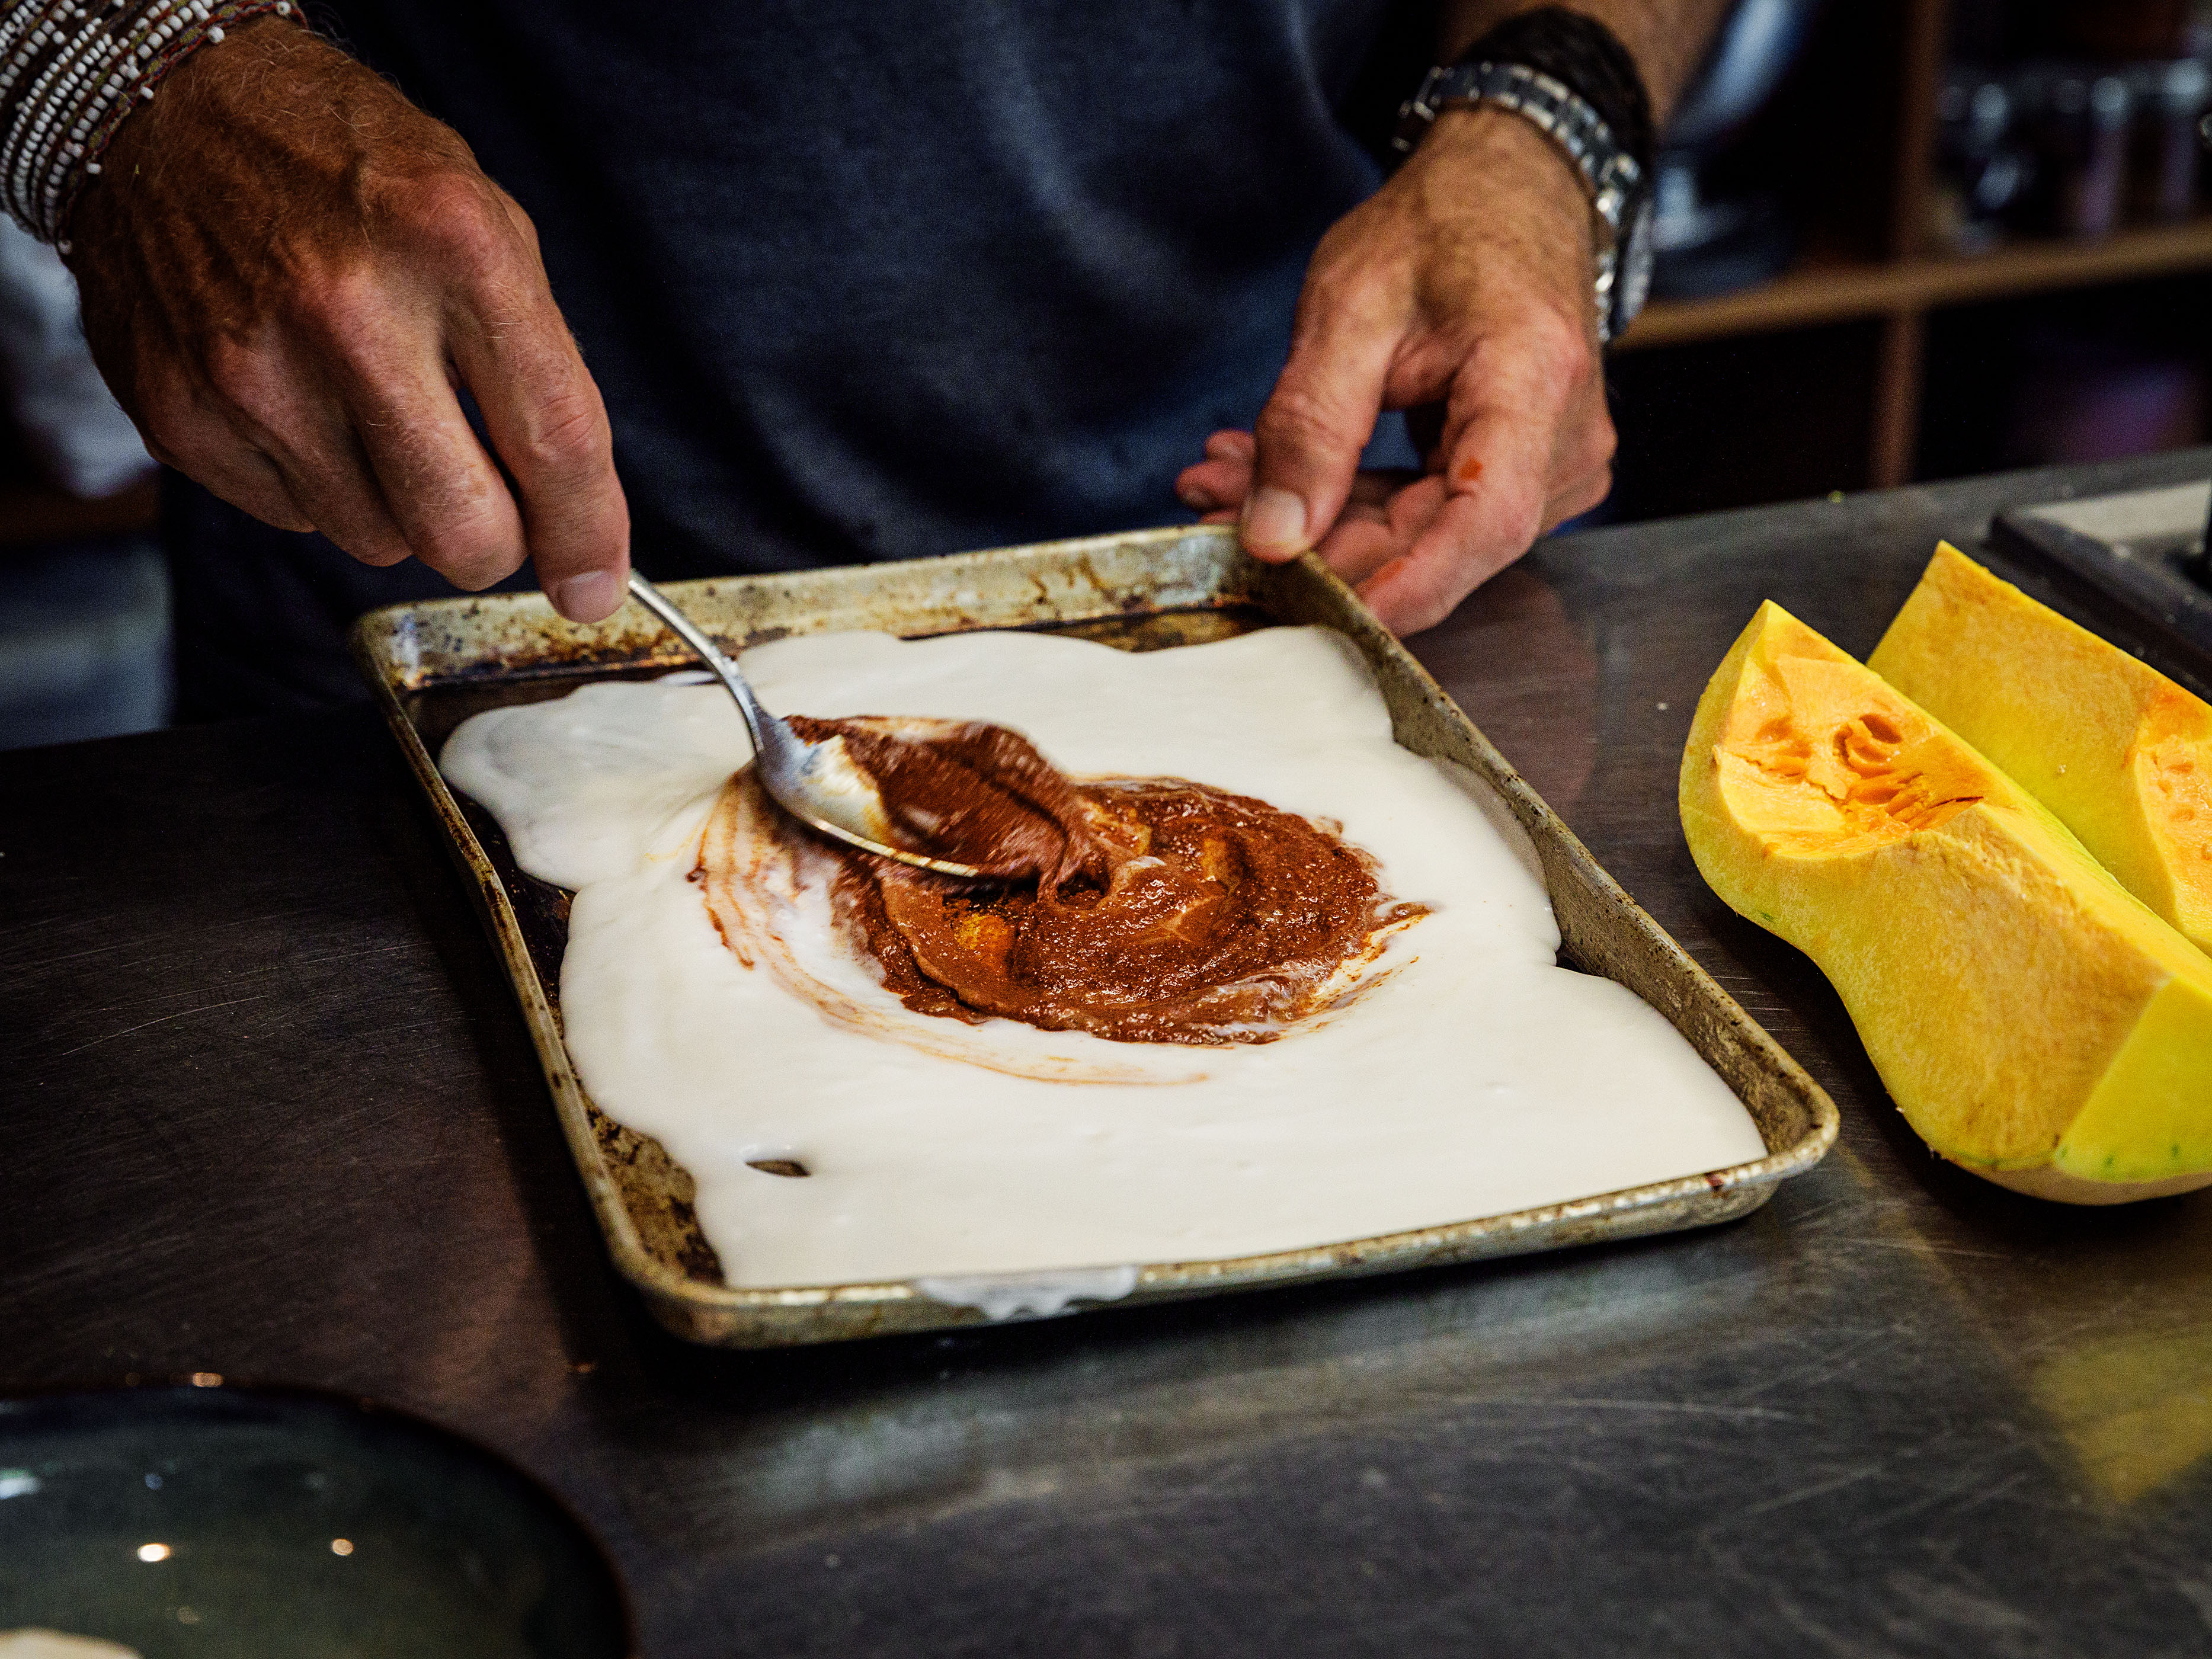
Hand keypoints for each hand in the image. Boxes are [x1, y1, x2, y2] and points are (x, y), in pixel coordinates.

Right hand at [67, 19, 629, 620]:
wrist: (164, 112)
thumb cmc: (347, 169)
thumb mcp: (484, 225)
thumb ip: (540, 370)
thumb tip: (574, 524)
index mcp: (453, 246)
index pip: (556, 441)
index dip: (587, 537)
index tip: (594, 585)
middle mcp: (350, 310)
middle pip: (463, 531)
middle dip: (492, 542)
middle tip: (487, 502)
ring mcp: (252, 369)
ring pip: (377, 539)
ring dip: (397, 503)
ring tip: (370, 407)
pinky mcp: (182, 415)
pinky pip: (293, 517)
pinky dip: (315, 483)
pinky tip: (300, 399)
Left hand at [1176, 108, 1614, 633]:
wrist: (1505, 191)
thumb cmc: (1442, 227)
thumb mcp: (1350, 308)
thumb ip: (1309, 425)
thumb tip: (1272, 537)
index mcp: (1536, 381)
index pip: (1486, 522)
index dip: (1408, 585)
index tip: (1328, 618)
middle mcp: (1563, 440)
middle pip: (1436, 539)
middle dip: (1318, 544)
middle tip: (1213, 514)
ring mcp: (1546, 464)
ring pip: (1418, 534)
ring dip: (1317, 521)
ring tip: (1223, 481)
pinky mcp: (1513, 473)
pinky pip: (1422, 511)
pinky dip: (1343, 500)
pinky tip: (1266, 477)